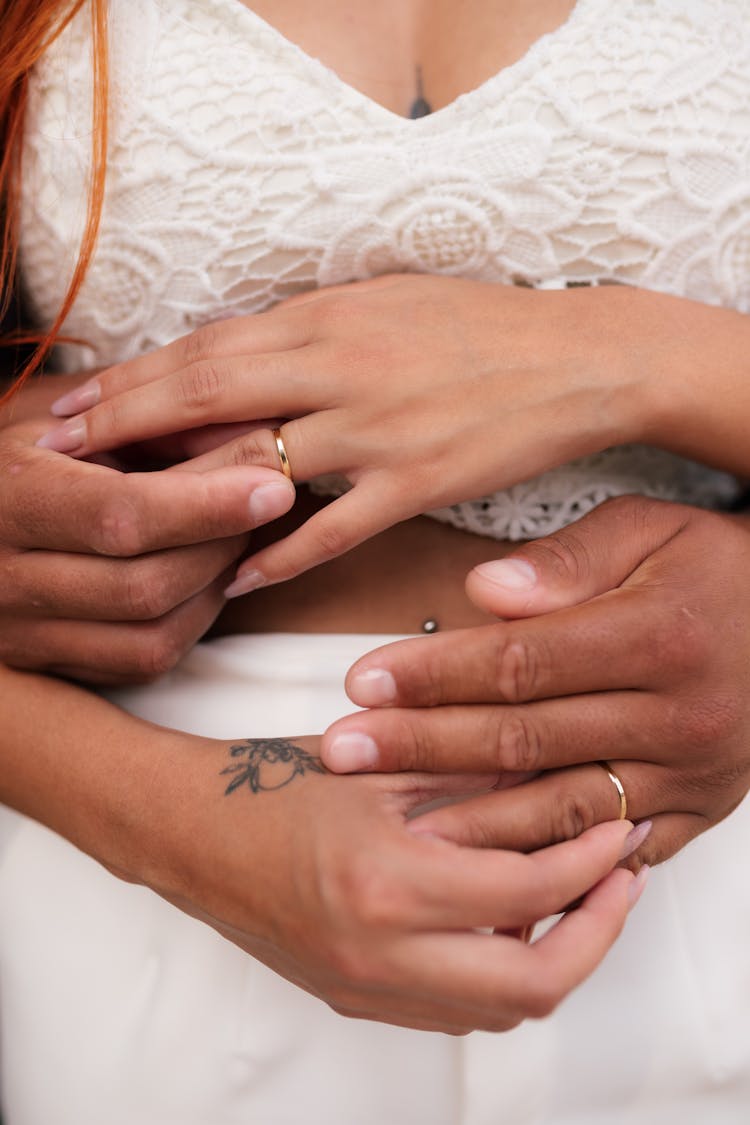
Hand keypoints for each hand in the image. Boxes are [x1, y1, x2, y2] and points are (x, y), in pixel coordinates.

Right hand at [0, 415, 294, 681]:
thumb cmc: (35, 451)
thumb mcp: (83, 421)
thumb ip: (161, 428)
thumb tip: (260, 439)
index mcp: (8, 495)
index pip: (122, 515)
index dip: (207, 506)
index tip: (273, 486)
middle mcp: (3, 575)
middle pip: (144, 587)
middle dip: (222, 547)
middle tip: (264, 504)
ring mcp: (19, 630)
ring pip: (151, 637)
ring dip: (213, 588)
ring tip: (234, 537)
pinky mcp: (44, 662)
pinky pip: (141, 662)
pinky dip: (190, 623)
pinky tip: (204, 579)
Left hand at [38, 275, 660, 589]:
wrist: (577, 358)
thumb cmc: (479, 326)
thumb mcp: (386, 302)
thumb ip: (309, 328)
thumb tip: (240, 353)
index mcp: (329, 316)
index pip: (206, 347)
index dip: (131, 376)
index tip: (74, 401)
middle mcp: (341, 367)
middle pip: (207, 393)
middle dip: (123, 423)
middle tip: (55, 453)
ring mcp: (377, 429)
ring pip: (258, 461)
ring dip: (180, 492)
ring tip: (120, 517)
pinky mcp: (417, 483)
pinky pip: (333, 528)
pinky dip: (278, 555)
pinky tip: (232, 580)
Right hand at [147, 732, 643, 1033]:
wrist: (187, 831)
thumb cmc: (268, 784)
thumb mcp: (375, 761)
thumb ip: (465, 768)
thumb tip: (548, 770)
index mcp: (387, 882)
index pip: (528, 893)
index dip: (590, 865)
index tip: (618, 834)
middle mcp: (379, 952)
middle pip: (532, 987)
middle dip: (597, 936)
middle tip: (618, 884)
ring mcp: (365, 986)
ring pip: (498, 1011)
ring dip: (553, 961)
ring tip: (572, 899)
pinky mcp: (354, 998)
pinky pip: (453, 1011)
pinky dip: (498, 977)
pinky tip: (504, 923)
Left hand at [321, 497, 749, 867]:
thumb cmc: (717, 568)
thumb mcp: (653, 529)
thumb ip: (571, 559)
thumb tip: (485, 591)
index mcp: (657, 634)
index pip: (520, 662)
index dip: (435, 675)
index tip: (362, 681)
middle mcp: (676, 715)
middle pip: (523, 740)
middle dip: (421, 746)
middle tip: (342, 750)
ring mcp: (688, 776)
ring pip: (557, 810)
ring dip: (465, 819)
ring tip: (387, 821)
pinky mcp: (696, 813)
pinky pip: (610, 851)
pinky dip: (544, 862)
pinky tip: (481, 867)